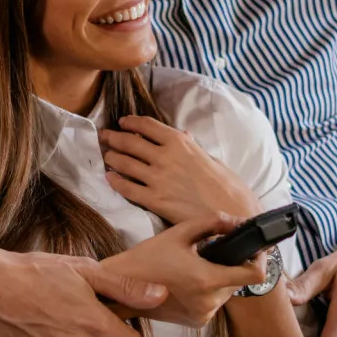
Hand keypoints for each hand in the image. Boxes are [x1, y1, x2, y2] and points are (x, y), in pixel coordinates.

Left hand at [101, 115, 261, 224]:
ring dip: (112, 158)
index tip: (123, 123)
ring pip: (125, 164)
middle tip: (103, 136)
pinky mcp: (155, 201)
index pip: (148, 126)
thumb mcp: (212, 159)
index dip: (131, 122)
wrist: (233, 214)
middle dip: (114, 138)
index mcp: (180, 143)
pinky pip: (127, 189)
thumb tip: (183, 135)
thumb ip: (193, 148)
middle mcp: (165, 157)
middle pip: (130, 142)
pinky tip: (110, 178)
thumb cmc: (228, 187)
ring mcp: (158, 179)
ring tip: (106, 156)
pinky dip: (116, 182)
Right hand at [101, 213, 267, 326]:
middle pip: (240, 281)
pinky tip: (190, 279)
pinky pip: (215, 302)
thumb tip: (237, 221)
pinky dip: (210, 289)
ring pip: (228, 291)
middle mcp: (209, 302)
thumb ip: (213, 222)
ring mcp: (204, 315)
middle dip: (233, 264)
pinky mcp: (198, 322)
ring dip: (221, 276)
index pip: (254, 275)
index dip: (259, 258)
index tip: (252, 248)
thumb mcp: (179, 232)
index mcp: (207, 280)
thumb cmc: (147, 258)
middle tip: (212, 250)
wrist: (122, 289)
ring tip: (197, 264)